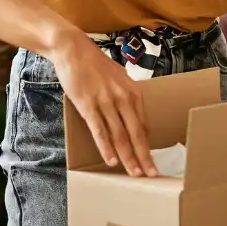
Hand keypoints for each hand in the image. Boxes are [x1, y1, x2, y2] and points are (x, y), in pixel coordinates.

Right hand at [50, 29, 157, 176]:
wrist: (74, 50)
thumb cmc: (96, 65)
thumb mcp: (119, 78)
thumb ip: (126, 97)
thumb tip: (133, 118)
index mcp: (133, 91)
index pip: (144, 125)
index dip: (148, 146)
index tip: (152, 161)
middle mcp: (123, 97)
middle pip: (136, 133)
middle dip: (144, 156)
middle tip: (151, 176)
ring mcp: (105, 101)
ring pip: (120, 135)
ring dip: (127, 156)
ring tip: (134, 174)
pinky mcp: (88, 104)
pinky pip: (99, 130)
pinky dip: (105, 147)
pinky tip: (110, 160)